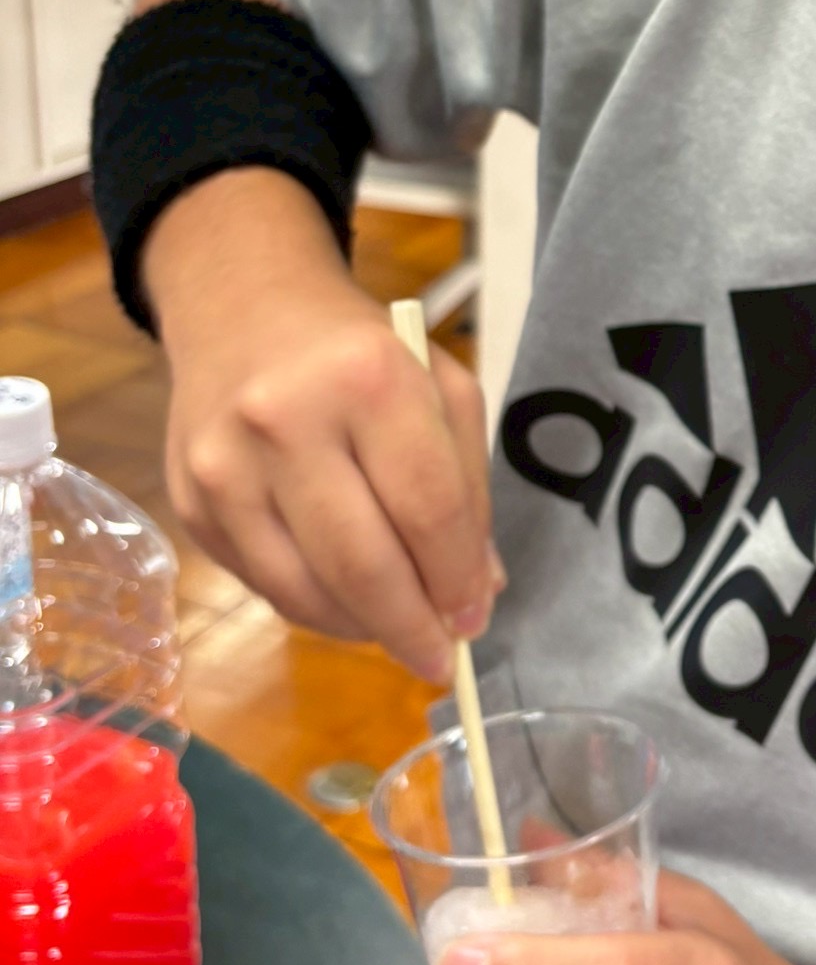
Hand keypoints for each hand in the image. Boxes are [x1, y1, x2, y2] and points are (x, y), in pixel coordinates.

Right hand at [148, 167, 499, 679]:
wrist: (243, 307)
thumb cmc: (360, 350)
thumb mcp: (438, 387)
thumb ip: (467, 487)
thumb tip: (476, 591)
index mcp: (368, 378)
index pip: (427, 508)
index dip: (456, 579)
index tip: (475, 619)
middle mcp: (285, 420)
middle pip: (362, 564)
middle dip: (411, 626)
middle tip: (441, 656)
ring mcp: (225, 466)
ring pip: (306, 590)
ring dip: (364, 628)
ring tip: (398, 629)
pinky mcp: (190, 503)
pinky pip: (264, 584)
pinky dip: (316, 607)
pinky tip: (347, 603)